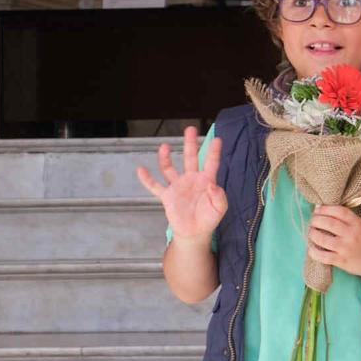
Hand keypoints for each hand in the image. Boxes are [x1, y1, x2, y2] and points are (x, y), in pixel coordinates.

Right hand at [137, 127, 227, 242]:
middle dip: (190, 144)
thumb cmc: (209, 218)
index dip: (213, 152)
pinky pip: (155, 186)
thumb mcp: (219, 208)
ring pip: (169, 168)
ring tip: (164, 146)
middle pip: (190, 158)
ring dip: (166, 157)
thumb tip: (213, 185)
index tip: (217, 139)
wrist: (195, 232)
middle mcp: (191, 179)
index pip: (210, 163)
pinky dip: (147, 179)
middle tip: (190, 128)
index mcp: (206, 181)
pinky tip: (141, 169)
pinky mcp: (167, 196)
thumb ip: (219, 196)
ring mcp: (178, 186)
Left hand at [306, 203, 360, 278]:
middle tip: (312, 222)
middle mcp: (351, 235)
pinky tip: (312, 248)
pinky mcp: (342, 261)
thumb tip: (319, 209)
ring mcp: (346, 248)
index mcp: (357, 223)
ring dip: (312, 234)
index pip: (338, 211)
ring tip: (311, 233)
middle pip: (328, 223)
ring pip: (322, 239)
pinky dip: (313, 251)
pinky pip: (322, 256)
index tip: (317, 210)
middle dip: (315, 220)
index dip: (325, 208)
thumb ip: (344, 219)